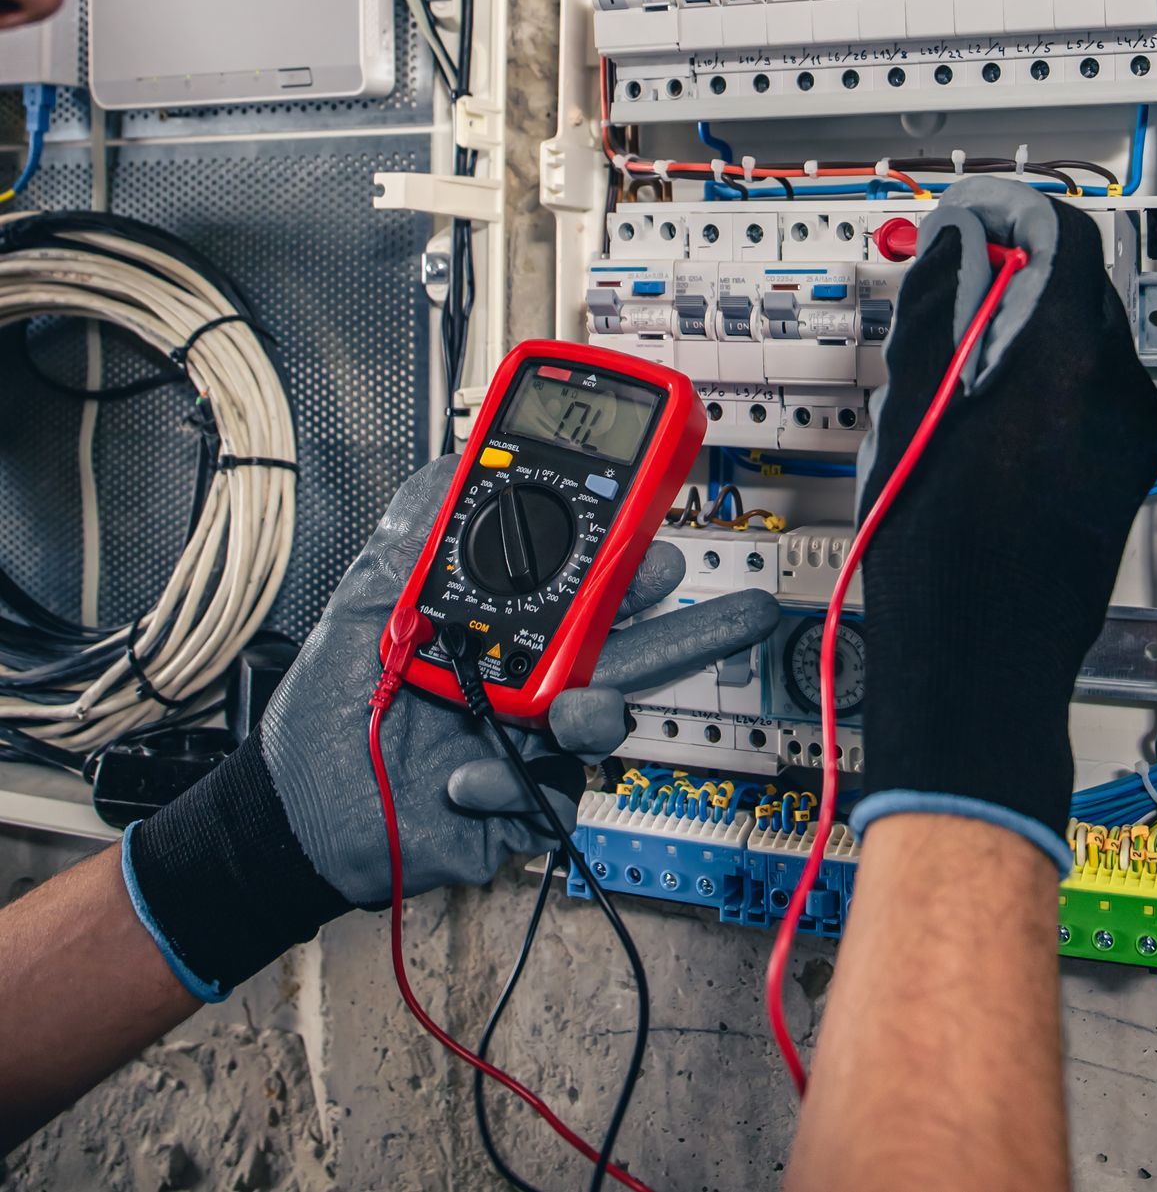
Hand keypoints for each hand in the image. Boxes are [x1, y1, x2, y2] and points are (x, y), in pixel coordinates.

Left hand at [125, 456, 778, 998]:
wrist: (295, 808)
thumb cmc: (333, 708)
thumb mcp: (364, 605)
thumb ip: (409, 536)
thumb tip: (448, 467)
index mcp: (507, 625)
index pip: (585, 586)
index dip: (627, 561)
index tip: (656, 534)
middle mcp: (531, 679)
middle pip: (628, 650)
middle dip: (692, 630)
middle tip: (740, 611)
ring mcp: (530, 742)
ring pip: (603, 722)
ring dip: (596, 712)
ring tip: (570, 710)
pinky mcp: (518, 803)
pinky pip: (545, 793)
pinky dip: (505, 780)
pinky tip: (461, 772)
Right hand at [851, 178, 1156, 869]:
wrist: (978, 667)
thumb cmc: (938, 556)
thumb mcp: (910, 410)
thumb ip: (939, 308)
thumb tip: (954, 243)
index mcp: (1068, 363)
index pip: (1061, 235)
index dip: (1007, 215)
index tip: (963, 222)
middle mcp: (1116, 395)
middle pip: (1074, 285)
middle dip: (1011, 273)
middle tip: (944, 288)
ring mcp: (1127, 440)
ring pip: (1081, 342)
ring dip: (1021, 331)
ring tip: (947, 370)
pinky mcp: (1121, 477)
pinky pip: (1086, 396)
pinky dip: (1039, 383)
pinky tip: (978, 422)